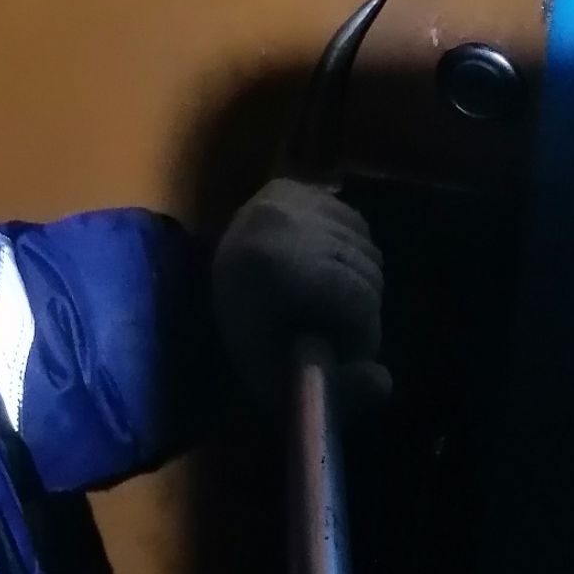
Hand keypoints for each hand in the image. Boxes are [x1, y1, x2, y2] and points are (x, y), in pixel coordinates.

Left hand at [212, 179, 385, 405]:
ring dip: (359, 279)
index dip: (361, 331)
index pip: (358, 298)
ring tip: (327, 299)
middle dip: (362, 307)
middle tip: (337, 326)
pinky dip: (349, 248)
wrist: (189, 292)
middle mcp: (283, 219)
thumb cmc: (242, 335)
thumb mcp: (277, 375)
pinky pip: (353, 221)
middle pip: (367, 270)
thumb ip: (333, 388)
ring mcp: (287, 197)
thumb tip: (385, 382)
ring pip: (366, 246)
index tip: (345, 348)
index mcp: (276, 263)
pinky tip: (322, 267)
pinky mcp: (290, 185)